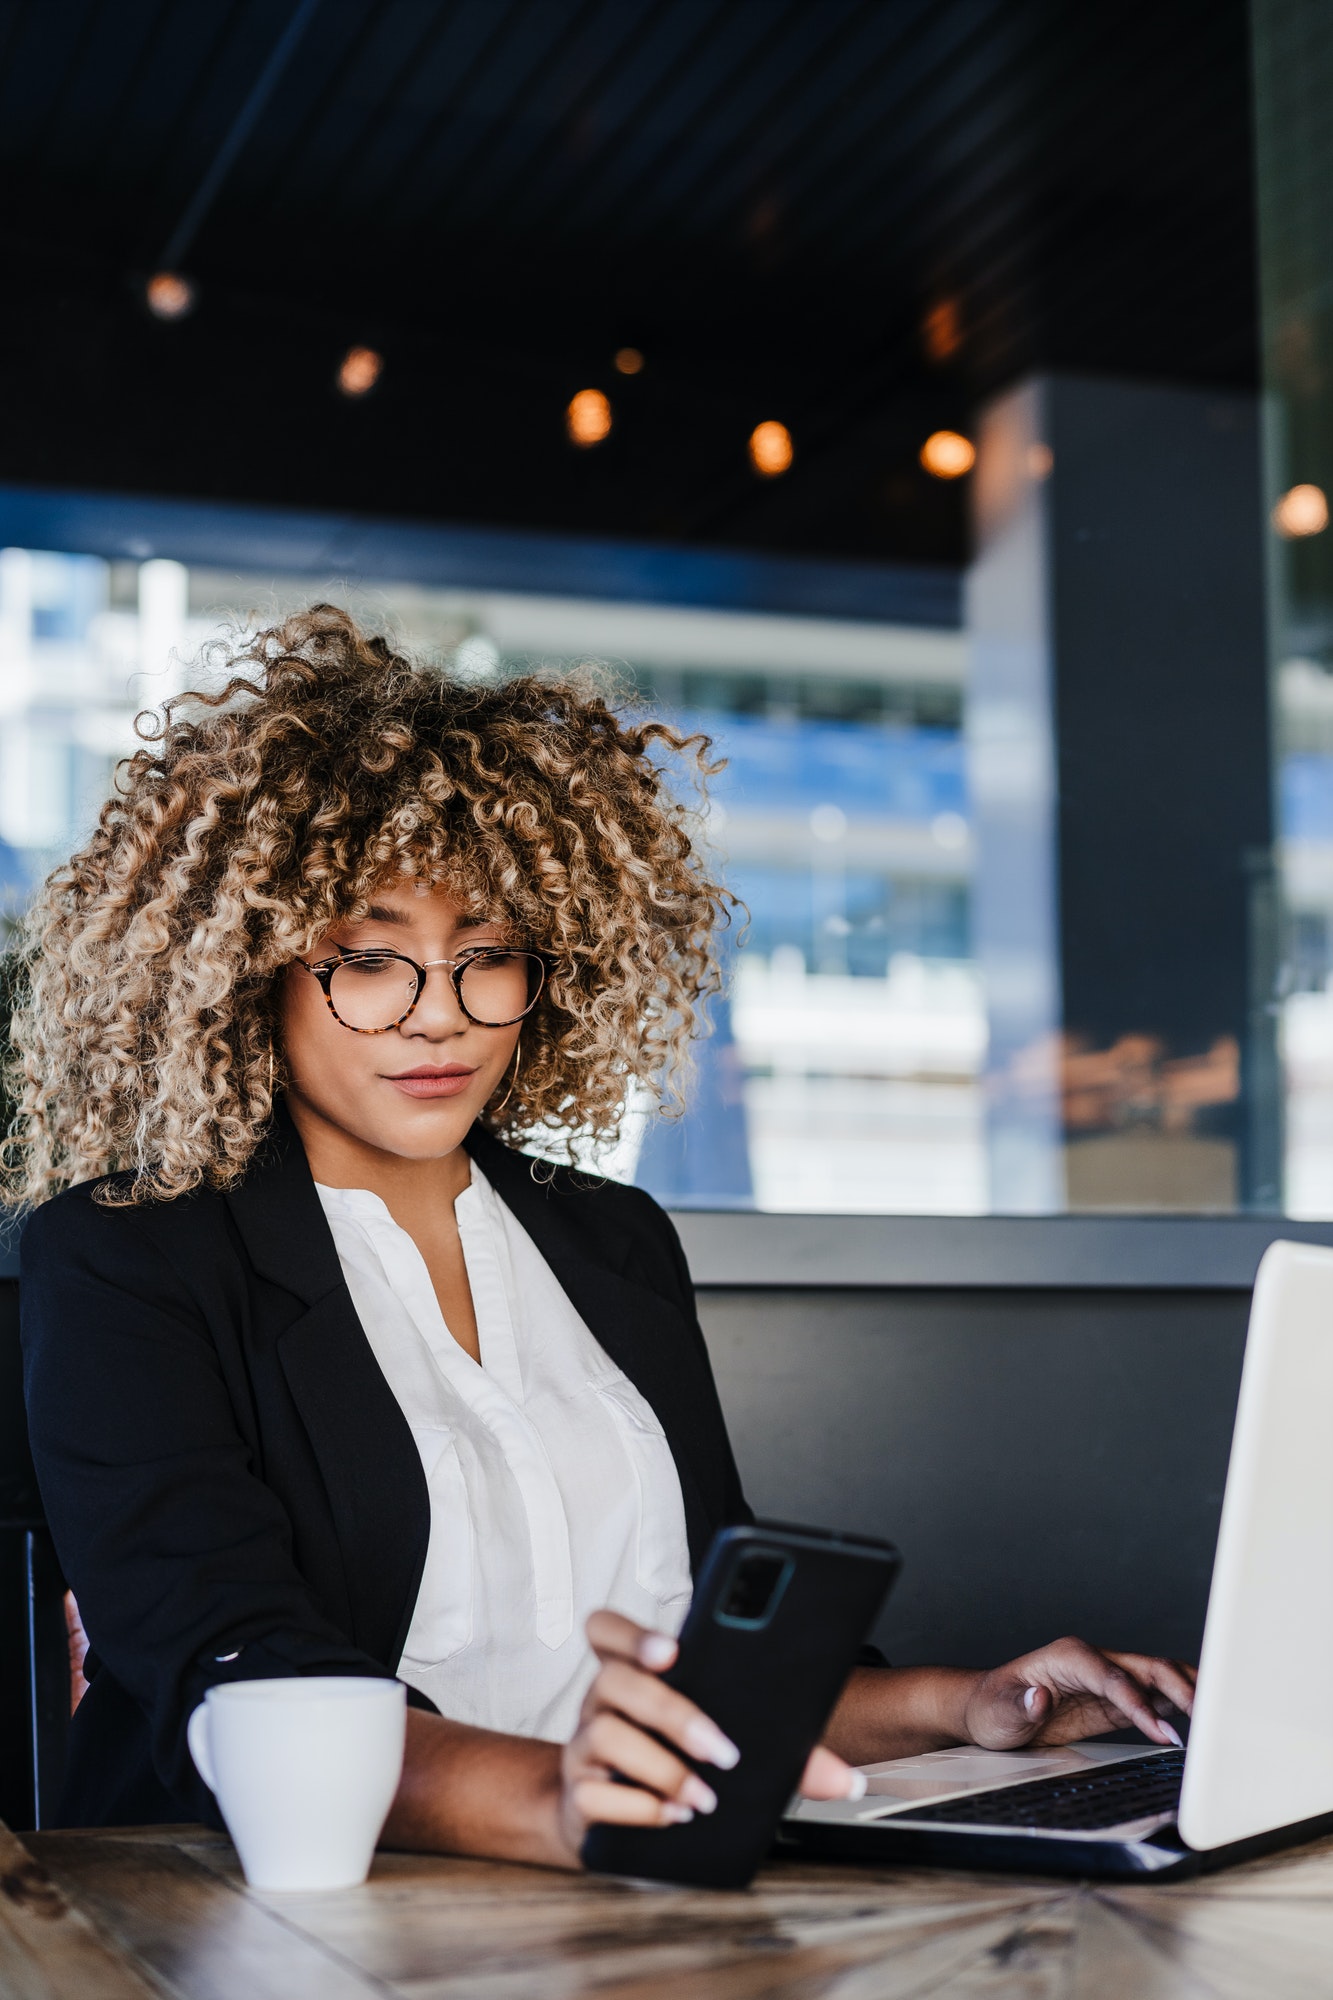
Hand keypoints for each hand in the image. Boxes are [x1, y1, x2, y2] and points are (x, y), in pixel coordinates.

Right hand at [558, 1609, 862, 1854]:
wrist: (610, 1820)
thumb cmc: (676, 1763)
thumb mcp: (726, 1743)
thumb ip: (785, 1754)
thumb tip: (846, 1780)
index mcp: (635, 1673)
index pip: (608, 1629)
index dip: (633, 1632)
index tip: (671, 1650)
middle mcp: (601, 1702)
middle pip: (615, 1680)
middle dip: (673, 1712)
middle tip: (721, 1748)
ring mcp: (584, 1747)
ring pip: (604, 1733)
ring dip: (663, 1767)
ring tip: (705, 1797)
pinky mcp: (580, 1796)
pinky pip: (594, 1794)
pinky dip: (640, 1807)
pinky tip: (674, 1816)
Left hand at [961, 1637, 1195, 1749]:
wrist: (989, 1711)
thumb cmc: (991, 1707)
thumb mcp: (998, 1711)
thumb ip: (1020, 1705)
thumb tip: (1041, 1697)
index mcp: (1069, 1657)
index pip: (1114, 1677)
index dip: (1139, 1703)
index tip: (1163, 1733)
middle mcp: (1094, 1662)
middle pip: (1149, 1668)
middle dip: (1183, 1691)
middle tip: (1211, 1723)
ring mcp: (1109, 1680)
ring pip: (1161, 1679)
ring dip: (1191, 1694)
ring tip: (1223, 1720)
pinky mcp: (1116, 1701)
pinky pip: (1156, 1700)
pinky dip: (1182, 1709)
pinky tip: (1202, 1726)